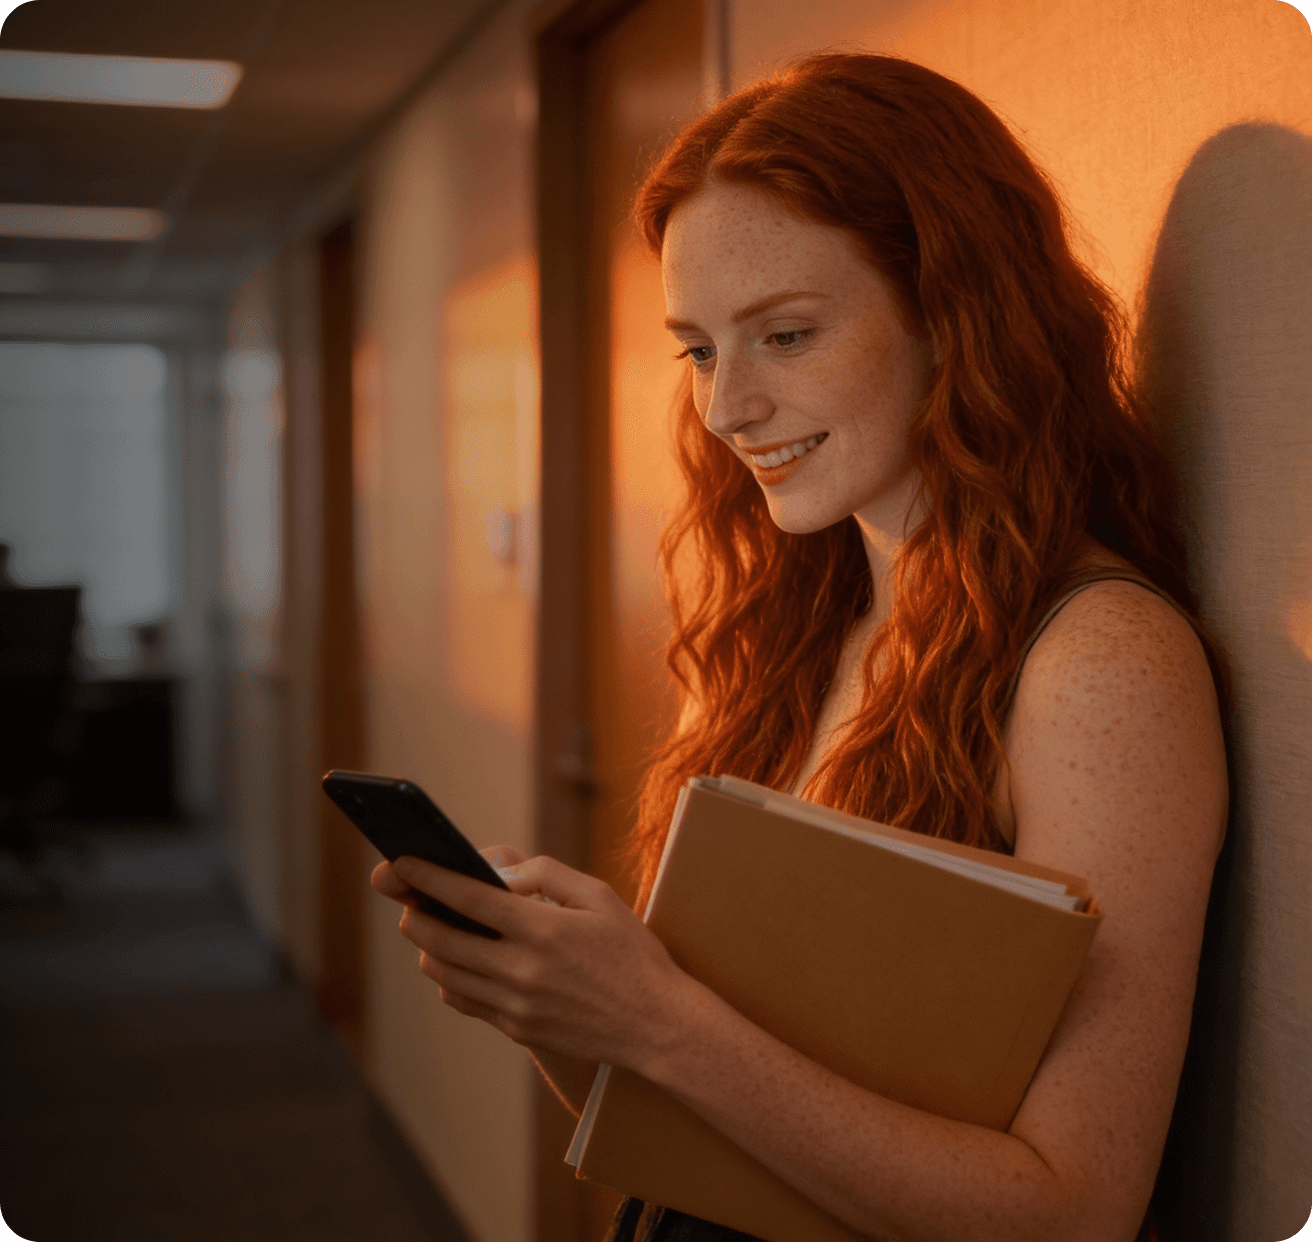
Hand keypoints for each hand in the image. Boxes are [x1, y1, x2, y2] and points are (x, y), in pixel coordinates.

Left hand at [368, 850, 696, 1069]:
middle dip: (414, 911)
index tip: (400, 861)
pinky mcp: (516, 1030)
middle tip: (408, 895)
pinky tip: (455, 959)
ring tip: (429, 923)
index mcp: (543, 930)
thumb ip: (546, 874)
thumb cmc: (632, 952)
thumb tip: (497, 876)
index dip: (428, 877)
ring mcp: (516, 1006)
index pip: (468, 898)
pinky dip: (448, 976)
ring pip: (444, 973)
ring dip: (427, 945)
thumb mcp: (600, 896)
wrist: (656, 1024)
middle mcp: (523, 971)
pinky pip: (464, 1001)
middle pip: (441, 939)